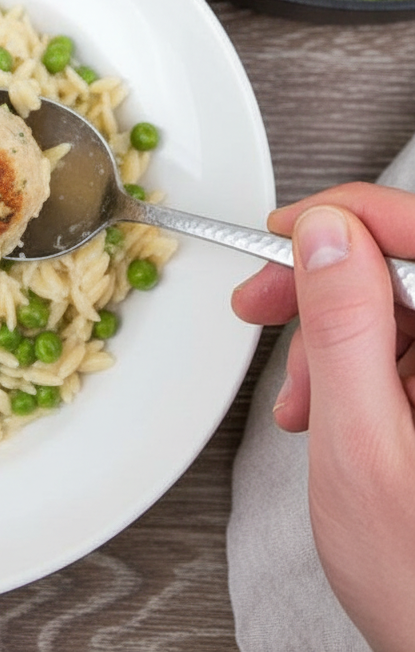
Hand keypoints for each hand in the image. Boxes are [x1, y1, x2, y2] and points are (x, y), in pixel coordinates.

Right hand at [233, 183, 414, 651]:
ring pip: (396, 311)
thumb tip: (326, 232)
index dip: (344, 218)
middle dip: (322, 287)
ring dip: (329, 341)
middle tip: (262, 304)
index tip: (286, 231)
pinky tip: (323, 407)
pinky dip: (352, 370)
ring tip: (295, 397)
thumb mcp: (361, 443)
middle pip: (402, 270)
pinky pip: (404, 352)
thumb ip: (344, 325)